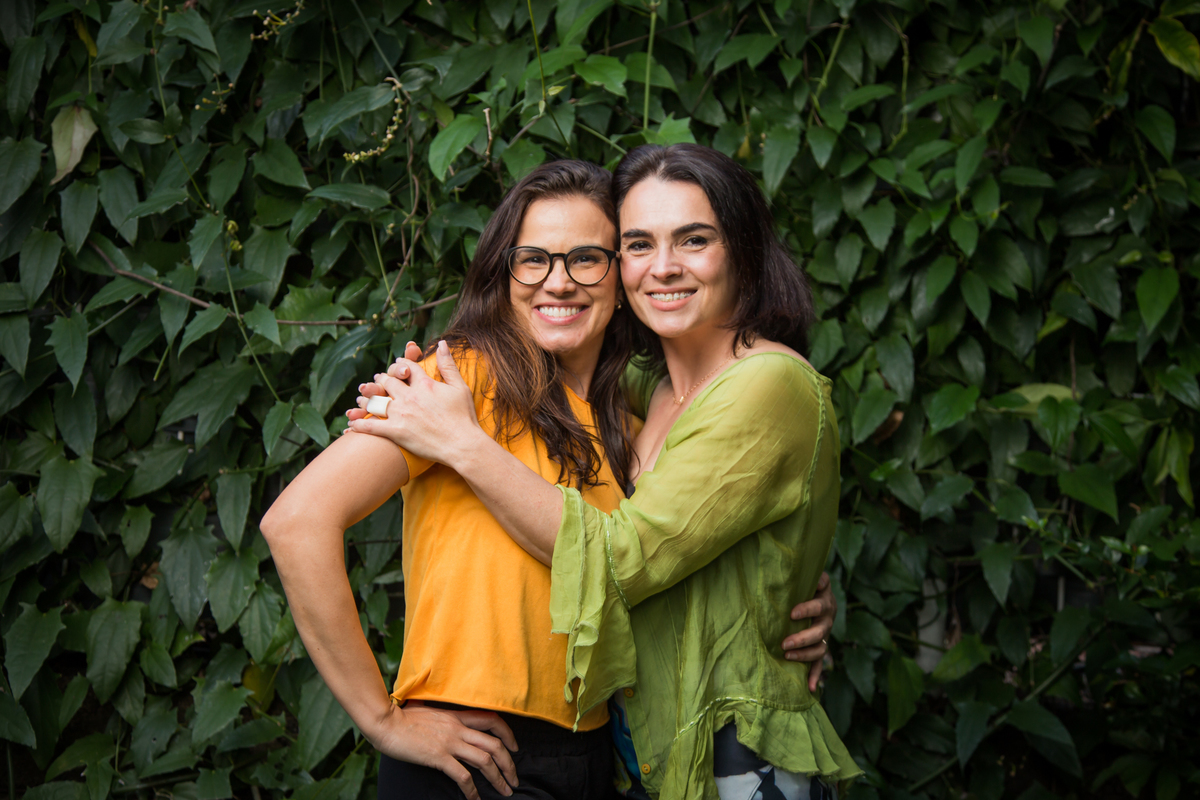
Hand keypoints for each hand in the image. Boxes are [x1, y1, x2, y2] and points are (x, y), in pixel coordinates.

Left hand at [346, 341, 485, 466]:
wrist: (462, 445)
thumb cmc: (464, 417)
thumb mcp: (460, 387)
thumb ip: (448, 365)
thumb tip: (442, 343)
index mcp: (425, 384)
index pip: (408, 367)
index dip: (401, 364)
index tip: (399, 364)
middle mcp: (409, 396)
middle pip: (388, 381)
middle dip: (382, 378)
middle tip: (378, 379)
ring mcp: (400, 414)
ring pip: (376, 400)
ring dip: (367, 397)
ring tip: (362, 397)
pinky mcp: (395, 431)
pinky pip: (371, 426)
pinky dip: (359, 424)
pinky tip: (351, 424)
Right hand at [371, 701, 518, 799]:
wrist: (386, 722)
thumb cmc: (403, 718)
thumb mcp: (429, 711)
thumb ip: (442, 716)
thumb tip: (444, 719)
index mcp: (457, 716)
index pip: (492, 719)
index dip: (508, 733)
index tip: (514, 747)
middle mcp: (458, 728)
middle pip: (495, 744)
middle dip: (509, 764)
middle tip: (514, 779)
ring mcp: (450, 742)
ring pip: (485, 761)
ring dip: (498, 778)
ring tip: (504, 791)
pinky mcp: (439, 757)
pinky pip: (463, 776)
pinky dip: (472, 791)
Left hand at [783, 571, 836, 691]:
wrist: (816, 591)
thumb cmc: (801, 582)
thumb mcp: (801, 576)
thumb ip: (795, 574)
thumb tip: (779, 568)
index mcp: (824, 597)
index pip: (819, 603)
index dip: (808, 608)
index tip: (792, 613)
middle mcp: (828, 615)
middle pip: (820, 629)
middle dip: (802, 637)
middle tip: (784, 642)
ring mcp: (826, 632)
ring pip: (821, 647)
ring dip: (805, 654)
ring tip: (788, 655)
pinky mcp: (822, 645)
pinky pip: (821, 663)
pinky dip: (816, 675)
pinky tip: (810, 688)